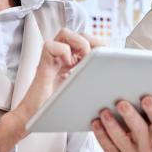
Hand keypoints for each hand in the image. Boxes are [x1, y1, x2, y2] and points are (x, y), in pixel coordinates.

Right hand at [0, 28, 102, 151]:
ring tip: (83, 58)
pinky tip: (68, 66)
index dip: (99, 43)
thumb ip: (92, 79)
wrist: (35, 118)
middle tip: (97, 56)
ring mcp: (51, 59)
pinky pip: (51, 46)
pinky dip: (63, 51)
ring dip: (78, 42)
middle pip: (78, 33)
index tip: (108, 55)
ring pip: (65, 33)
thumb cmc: (57, 107)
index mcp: (72, 60)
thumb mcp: (81, 89)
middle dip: (92, 40)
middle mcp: (62, 56)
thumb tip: (115, 77)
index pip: (88, 40)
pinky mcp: (43, 64)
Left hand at [93, 96, 151, 151]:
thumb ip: (139, 119)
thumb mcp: (142, 136)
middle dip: (131, 116)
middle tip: (121, 103)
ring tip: (104, 113)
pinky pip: (109, 148)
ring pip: (123, 141)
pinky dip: (101, 135)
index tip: (146, 98)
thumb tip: (124, 96)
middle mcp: (145, 147)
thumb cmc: (134, 148)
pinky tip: (96, 124)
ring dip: (112, 125)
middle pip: (141, 131)